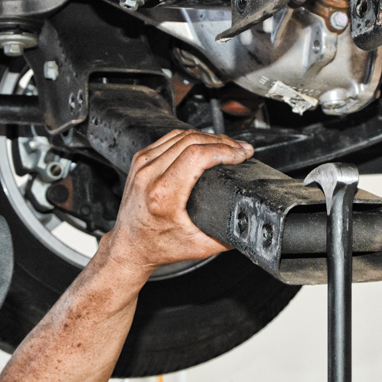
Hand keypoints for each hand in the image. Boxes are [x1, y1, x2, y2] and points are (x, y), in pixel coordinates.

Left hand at [100, 129, 253, 276]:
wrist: (129, 246)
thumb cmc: (158, 246)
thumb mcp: (200, 246)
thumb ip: (228, 236)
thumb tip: (251, 224)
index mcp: (163, 195)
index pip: (197, 155)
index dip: (224, 150)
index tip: (241, 155)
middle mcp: (150, 175)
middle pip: (192, 140)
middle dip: (223, 142)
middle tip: (241, 150)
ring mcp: (143, 164)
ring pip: (182, 135)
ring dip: (209, 137)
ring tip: (228, 146)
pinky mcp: (141, 160)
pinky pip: (170, 138)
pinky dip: (192, 138)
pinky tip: (206, 144)